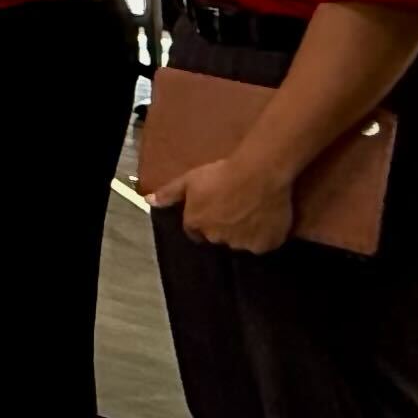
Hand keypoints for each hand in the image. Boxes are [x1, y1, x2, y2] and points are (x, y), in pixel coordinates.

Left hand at [148, 150, 295, 253]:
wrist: (259, 173)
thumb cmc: (221, 174)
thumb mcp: (189, 179)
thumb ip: (169, 193)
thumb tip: (149, 201)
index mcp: (197, 224)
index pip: (196, 232)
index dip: (204, 220)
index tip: (213, 210)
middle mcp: (218, 239)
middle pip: (219, 237)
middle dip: (224, 227)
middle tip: (235, 208)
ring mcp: (243, 244)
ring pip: (242, 241)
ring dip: (245, 232)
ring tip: (254, 212)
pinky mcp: (266, 244)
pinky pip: (265, 243)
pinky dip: (266, 235)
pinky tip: (268, 220)